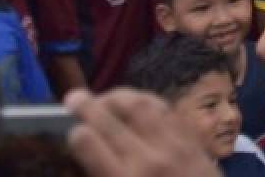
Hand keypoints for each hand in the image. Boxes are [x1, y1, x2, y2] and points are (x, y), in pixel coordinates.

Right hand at [65, 88, 220, 176]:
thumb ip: (103, 176)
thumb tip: (85, 161)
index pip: (90, 144)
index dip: (76, 133)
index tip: (71, 130)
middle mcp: (147, 160)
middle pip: (111, 120)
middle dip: (87, 106)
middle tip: (73, 98)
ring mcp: (173, 145)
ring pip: (140, 105)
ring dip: (118, 96)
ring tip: (103, 97)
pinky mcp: (193, 139)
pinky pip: (166, 110)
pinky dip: (147, 101)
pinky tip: (136, 102)